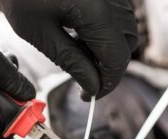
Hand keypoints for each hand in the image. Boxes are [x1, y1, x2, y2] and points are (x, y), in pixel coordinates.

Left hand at [0, 0, 137, 99]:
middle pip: (126, 45)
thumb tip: (92, 86)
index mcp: (97, 12)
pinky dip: (104, 32)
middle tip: (84, 79)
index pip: (117, 59)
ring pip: (124, 30)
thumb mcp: (41, 34)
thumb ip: (71, 62)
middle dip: (108, 68)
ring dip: (107, 50)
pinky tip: (80, 35)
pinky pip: (116, 15)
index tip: (89, 96)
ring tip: (79, 56)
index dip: (107, 84)